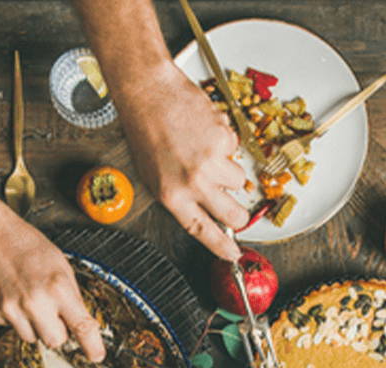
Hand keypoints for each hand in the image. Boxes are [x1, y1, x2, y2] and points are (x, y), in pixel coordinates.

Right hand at [0, 220, 104, 361]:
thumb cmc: (27, 246)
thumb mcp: (61, 266)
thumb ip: (71, 297)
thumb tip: (81, 325)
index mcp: (57, 287)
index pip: (81, 326)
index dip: (92, 346)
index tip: (97, 355)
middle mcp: (35, 302)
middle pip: (55, 341)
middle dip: (58, 332)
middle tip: (52, 312)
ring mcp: (11, 309)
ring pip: (33, 338)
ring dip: (35, 326)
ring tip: (29, 298)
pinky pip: (12, 328)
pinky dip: (15, 318)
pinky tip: (13, 296)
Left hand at [115, 63, 248, 260]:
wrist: (150, 94)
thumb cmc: (146, 132)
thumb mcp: (153, 176)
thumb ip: (179, 197)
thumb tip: (202, 213)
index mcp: (171, 195)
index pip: (202, 231)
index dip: (221, 246)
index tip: (233, 255)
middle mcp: (193, 182)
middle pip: (232, 214)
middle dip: (238, 215)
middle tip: (236, 209)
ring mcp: (211, 161)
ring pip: (238, 180)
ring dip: (227, 171)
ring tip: (205, 154)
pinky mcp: (223, 139)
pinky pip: (235, 150)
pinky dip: (224, 142)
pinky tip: (204, 132)